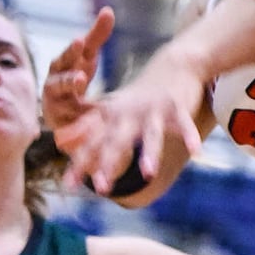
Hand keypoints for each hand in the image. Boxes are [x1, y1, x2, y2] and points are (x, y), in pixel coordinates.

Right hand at [43, 7, 114, 130]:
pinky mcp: (61, 131)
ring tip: (82, 100)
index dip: (71, 52)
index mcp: (59, 71)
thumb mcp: (88, 59)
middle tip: (81, 76)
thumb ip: (96, 37)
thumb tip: (108, 10)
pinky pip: (66, 130)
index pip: (64, 59)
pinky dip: (74, 129)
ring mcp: (55, 111)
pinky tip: (84, 126)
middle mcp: (52, 89)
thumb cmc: (77, 78)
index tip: (80, 41)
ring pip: (58, 108)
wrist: (68, 112)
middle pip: (57, 84)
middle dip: (67, 79)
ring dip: (69, 109)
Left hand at [54, 57, 202, 193]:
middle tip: (101, 188)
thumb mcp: (111, 110)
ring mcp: (154, 110)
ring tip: (147, 174)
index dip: (81, 163)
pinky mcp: (177, 106)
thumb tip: (59, 141)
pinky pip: (184, 123)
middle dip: (109, 163)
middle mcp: (130, 114)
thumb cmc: (139, 97)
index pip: (93, 143)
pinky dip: (189, 135)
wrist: (173, 65)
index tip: (69, 185)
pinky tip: (196, 151)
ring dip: (149, 153)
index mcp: (112, 117)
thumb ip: (87, 127)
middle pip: (118, 140)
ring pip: (151, 133)